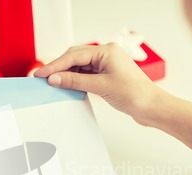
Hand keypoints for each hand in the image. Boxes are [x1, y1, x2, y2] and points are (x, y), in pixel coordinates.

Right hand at [34, 43, 168, 125]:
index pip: (74, 55)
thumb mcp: (100, 87)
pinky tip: (66, 87)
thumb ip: (76, 81)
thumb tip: (55, 79)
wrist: (151, 107)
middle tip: (41, 79)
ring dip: (66, 75)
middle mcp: (106, 54)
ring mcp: (106, 65)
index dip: (55, 65)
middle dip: (58, 68)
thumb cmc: (134, 94)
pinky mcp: (106, 75)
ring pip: (79, 67)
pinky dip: (75, 81)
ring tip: (51, 84)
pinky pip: (85, 75)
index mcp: (106, 51)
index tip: (40, 74)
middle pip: (74, 58)